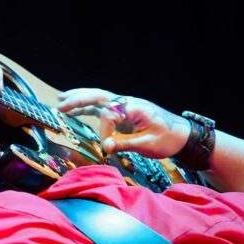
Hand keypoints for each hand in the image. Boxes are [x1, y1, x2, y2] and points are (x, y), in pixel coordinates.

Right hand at [56, 88, 190, 157]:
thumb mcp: (148, 144)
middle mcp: (127, 102)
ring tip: (61, 100)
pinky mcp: (124, 112)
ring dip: (80, 99)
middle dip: (78, 99)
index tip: (108, 147)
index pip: (109, 114)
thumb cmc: (168, 139)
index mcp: (134, 107)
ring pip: (98, 98)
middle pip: (98, 96)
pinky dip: (87, 107)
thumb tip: (106, 147)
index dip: (105, 131)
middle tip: (60, 105)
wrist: (182, 135)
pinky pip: (102, 106)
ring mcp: (125, 105)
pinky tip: (75, 110)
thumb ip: (125, 144)